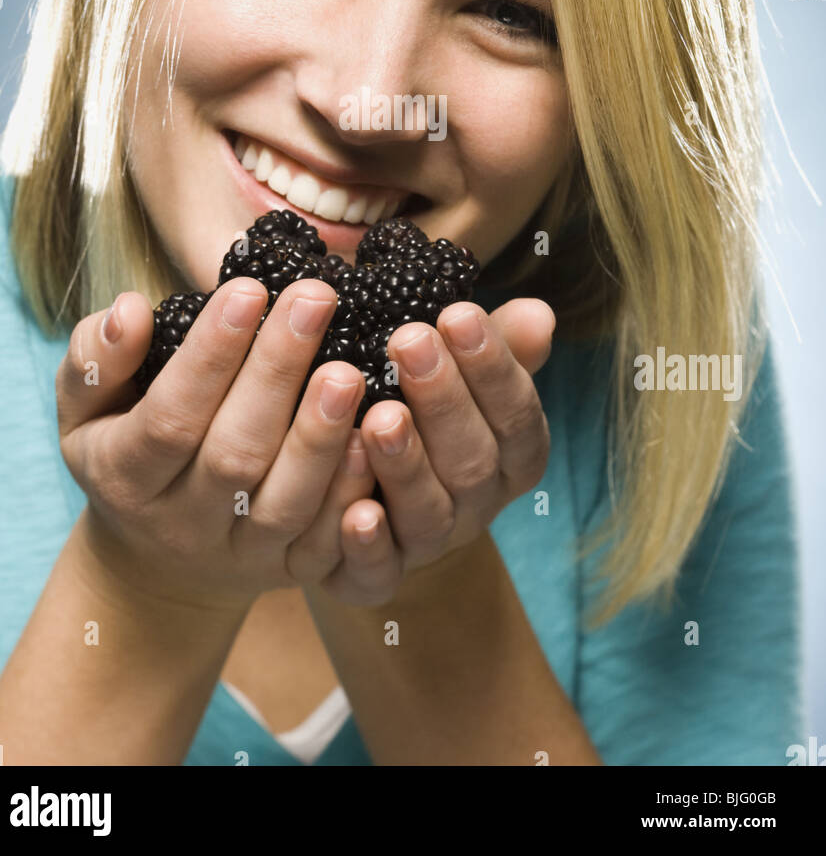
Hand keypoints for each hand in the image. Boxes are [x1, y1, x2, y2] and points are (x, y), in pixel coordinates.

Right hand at [55, 277, 379, 613]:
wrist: (156, 558)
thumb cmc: (124, 446)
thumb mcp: (86, 406)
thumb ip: (96, 357)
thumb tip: (129, 311)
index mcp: (125, 475)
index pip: (168, 417)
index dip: (209, 356)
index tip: (248, 288)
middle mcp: (182, 523)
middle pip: (234, 454)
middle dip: (278, 372)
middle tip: (315, 298)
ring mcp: (241, 554)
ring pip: (285, 503)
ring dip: (321, 436)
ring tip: (351, 368)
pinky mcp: (290, 571)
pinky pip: (326, 543)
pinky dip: (353, 495)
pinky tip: (375, 437)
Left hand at [310, 298, 553, 606]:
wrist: (368, 496)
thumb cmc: (423, 410)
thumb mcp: (460, 370)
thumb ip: (497, 346)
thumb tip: (537, 313)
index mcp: (509, 455)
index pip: (517, 415)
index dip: (493, 367)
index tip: (458, 314)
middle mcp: (476, 506)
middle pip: (472, 461)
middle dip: (443, 400)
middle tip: (409, 340)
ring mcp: (426, 545)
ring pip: (428, 514)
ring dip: (406, 466)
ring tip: (379, 416)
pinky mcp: (375, 580)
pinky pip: (378, 572)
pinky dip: (369, 545)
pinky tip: (355, 511)